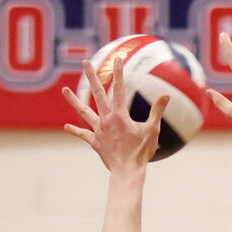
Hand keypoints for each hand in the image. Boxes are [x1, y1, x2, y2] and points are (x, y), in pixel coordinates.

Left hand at [62, 57, 168, 173]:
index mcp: (120, 115)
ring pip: (84, 112)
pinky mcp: (95, 142)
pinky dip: (75, 131)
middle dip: (92, 76)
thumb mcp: (153, 131)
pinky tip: (67, 127)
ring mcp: (98, 130)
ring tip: (64, 90)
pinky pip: (84, 134)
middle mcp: (106, 120)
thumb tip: (166, 96)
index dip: (119, 72)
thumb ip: (157, 112)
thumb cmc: (141, 152)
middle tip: (86, 62)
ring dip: (74, 100)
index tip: (118, 59)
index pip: (120, 88)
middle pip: (97, 94)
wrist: (127, 171)